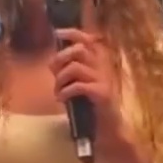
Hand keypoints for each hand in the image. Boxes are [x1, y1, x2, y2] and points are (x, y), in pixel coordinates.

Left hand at [51, 28, 122, 150]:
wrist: (109, 129)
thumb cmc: (92, 106)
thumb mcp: (80, 83)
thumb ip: (70, 70)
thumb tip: (52, 61)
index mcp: (99, 61)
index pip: (86, 39)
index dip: (71, 33)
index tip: (57, 34)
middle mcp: (103, 66)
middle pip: (78, 50)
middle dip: (60, 60)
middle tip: (54, 75)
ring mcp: (104, 79)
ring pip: (75, 67)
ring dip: (61, 79)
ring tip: (58, 91)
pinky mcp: (102, 93)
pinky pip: (78, 86)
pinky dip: (65, 91)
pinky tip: (62, 99)